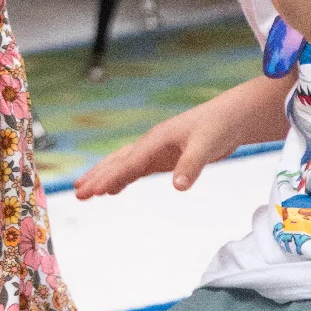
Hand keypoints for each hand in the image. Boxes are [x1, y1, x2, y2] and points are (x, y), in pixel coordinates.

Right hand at [75, 102, 236, 197]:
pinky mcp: (163, 157)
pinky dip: (121, 178)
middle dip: (97, 178)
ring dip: (104, 177)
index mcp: (157, 140)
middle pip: (118, 162)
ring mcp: (156, 150)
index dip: (111, 178)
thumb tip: (178, 186)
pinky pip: (135, 169)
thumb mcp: (208, 145)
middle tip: (78, 194)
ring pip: (122, 164)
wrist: (232, 116)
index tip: (94, 191)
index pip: (129, 163)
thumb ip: (192, 165)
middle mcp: (151, 144)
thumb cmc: (219, 125)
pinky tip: (115, 188)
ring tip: (85, 191)